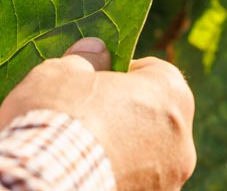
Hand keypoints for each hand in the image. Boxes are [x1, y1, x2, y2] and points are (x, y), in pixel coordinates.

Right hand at [0, 38, 196, 190]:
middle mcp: (182, 140)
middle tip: (86, 114)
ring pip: (147, 154)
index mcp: (171, 94)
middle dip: (125, 113)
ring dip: (123, 148)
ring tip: (82, 148)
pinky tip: (87, 171)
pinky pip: (137, 181)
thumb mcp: (63, 72)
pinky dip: (117, 174)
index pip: (156, 72)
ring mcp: (170, 180)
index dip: (124, 73)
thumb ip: (86, 59)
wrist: (44, 182)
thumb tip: (96, 50)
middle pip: (155, 115)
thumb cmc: (58, 117)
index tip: (97, 80)